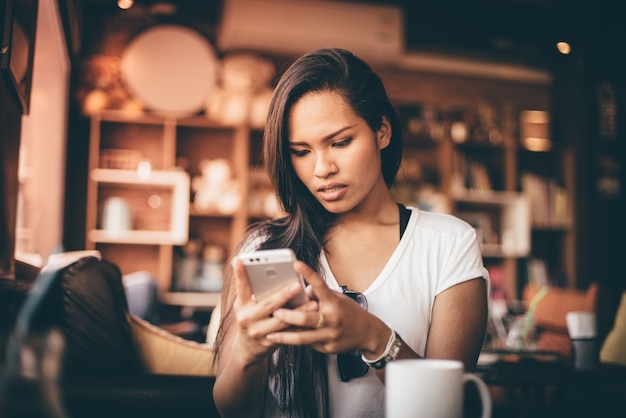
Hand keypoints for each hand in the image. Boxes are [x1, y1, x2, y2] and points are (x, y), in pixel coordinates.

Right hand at [230, 258, 317, 362]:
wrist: (246, 349)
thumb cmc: (250, 318)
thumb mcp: (245, 305)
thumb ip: (253, 290)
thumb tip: (267, 271)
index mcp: (241, 304)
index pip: (241, 286)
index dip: (240, 273)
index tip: (240, 259)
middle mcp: (247, 318)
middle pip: (268, 304)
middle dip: (284, 295)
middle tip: (298, 285)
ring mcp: (258, 332)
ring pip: (282, 321)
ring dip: (299, 312)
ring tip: (313, 303)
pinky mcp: (269, 343)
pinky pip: (288, 333)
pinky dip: (300, 325)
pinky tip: (312, 318)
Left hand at [268, 261, 386, 355]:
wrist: (368, 334)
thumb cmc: (351, 313)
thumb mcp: (338, 299)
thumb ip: (320, 295)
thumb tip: (302, 290)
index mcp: (334, 303)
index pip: (320, 285)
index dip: (308, 274)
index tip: (296, 264)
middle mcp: (332, 319)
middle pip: (305, 318)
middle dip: (287, 316)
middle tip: (274, 312)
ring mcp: (330, 335)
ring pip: (303, 338)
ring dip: (284, 336)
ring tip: (270, 335)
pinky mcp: (327, 348)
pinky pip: (309, 344)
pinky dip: (297, 340)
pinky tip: (286, 339)